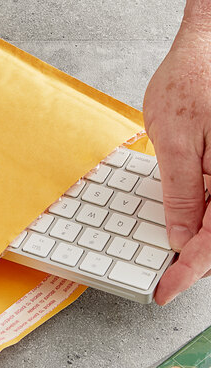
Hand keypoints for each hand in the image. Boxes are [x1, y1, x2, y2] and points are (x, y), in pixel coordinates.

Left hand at [143, 21, 210, 304]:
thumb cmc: (194, 77)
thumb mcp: (176, 138)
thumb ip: (183, 192)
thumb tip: (182, 237)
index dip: (190, 270)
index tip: (165, 290)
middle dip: (196, 260)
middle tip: (165, 279)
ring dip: (201, 242)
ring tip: (173, 260)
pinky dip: (203, 218)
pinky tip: (186, 226)